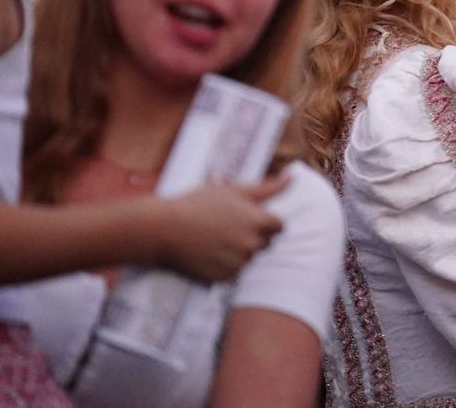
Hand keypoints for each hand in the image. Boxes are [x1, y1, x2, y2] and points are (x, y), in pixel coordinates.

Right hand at [155, 175, 286, 281]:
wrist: (163, 229)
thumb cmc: (199, 204)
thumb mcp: (235, 190)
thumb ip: (268, 187)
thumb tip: (292, 177)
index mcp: (259, 223)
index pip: (280, 227)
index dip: (265, 220)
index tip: (246, 216)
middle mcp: (252, 246)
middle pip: (265, 243)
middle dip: (253, 235)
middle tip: (226, 225)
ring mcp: (238, 264)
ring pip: (248, 257)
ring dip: (238, 249)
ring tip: (213, 236)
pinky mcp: (223, 278)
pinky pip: (233, 271)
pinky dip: (225, 263)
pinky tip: (207, 250)